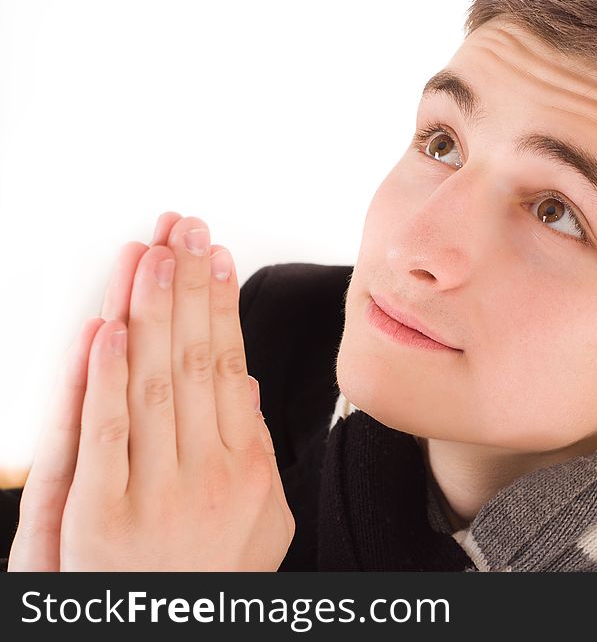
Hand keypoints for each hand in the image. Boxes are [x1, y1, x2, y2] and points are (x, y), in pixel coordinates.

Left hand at [10, 214, 290, 570]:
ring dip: (152, 311)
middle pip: (196, 359)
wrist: (173, 640)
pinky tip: (113, 326)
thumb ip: (256, 449)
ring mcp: (153, 493)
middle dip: (189, 286)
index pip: (230, 365)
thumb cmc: (216, 581)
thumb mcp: (264, 520)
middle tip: (185, 229)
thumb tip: (242, 383)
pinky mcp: (99, 517)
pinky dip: (107, 375)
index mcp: (248, 468)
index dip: (222, 306)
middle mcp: (207, 473)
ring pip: (155, 381)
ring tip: (154, 254)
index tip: (216, 259)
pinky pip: (106, 432)